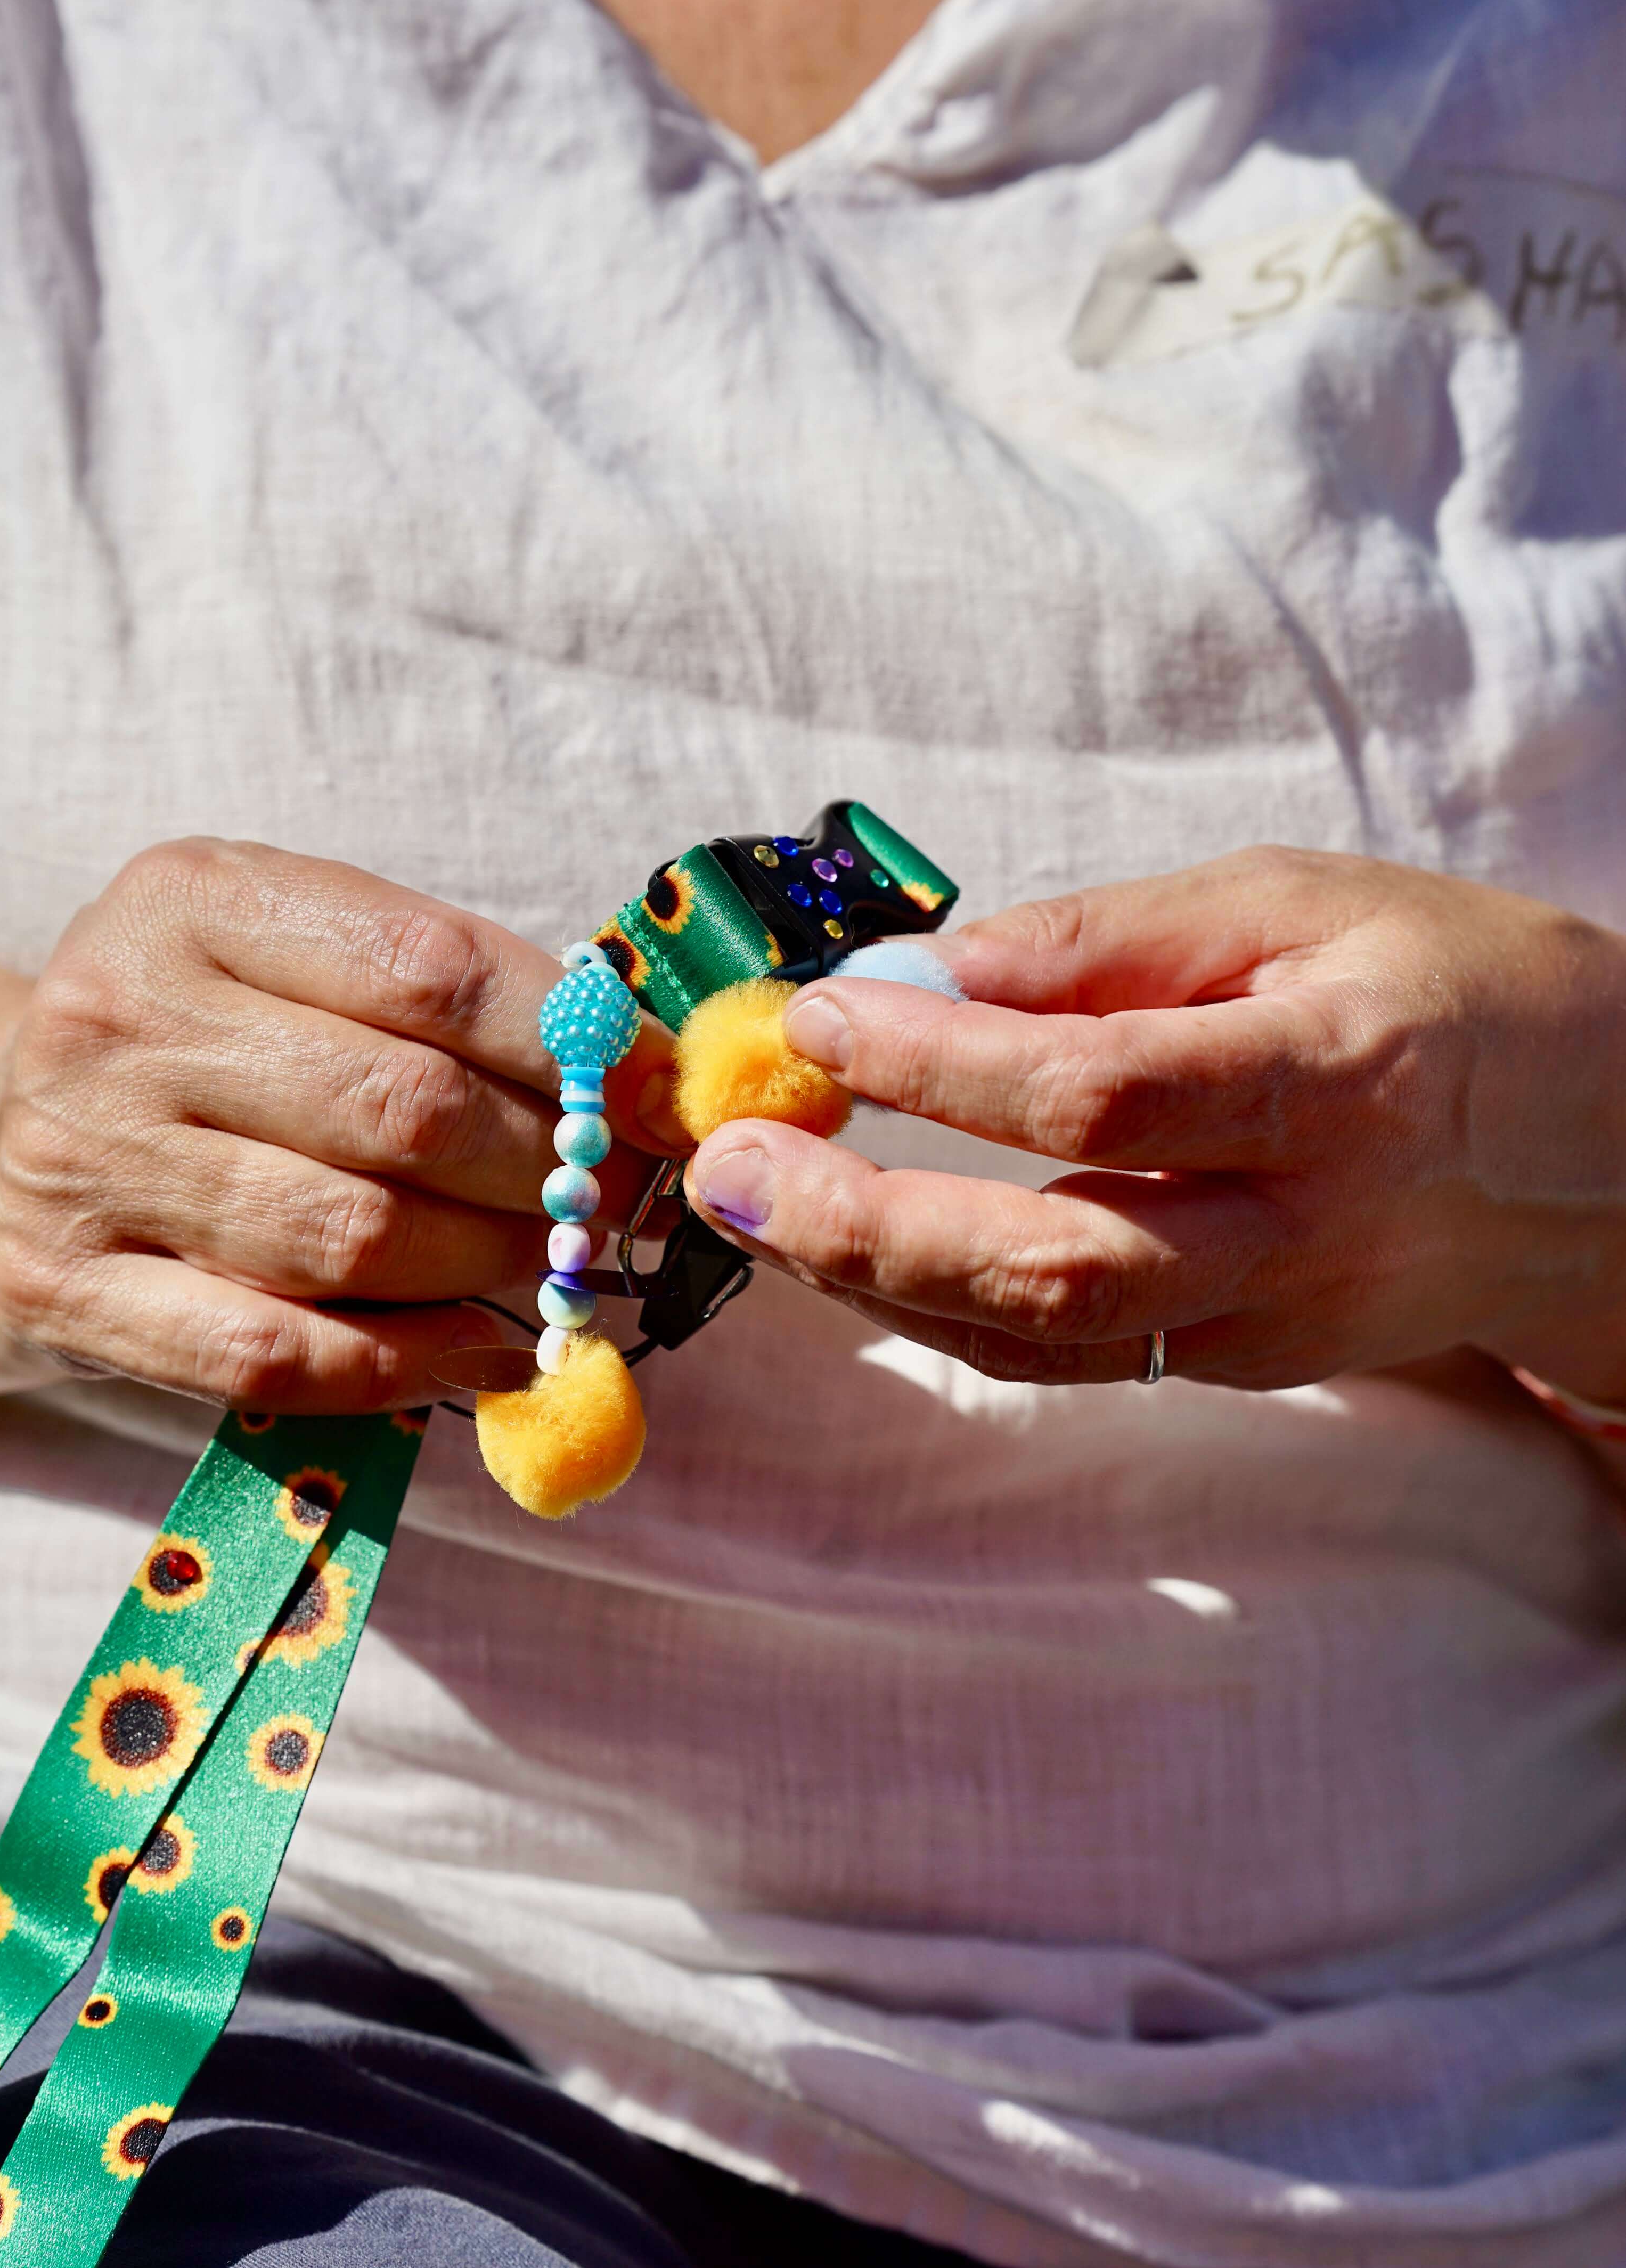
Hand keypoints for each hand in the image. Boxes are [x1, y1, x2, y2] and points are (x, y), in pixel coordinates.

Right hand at [0, 840, 678, 1411]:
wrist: (2, 1135)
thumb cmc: (209, 1040)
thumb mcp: (297, 956)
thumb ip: (447, 995)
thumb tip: (640, 1074)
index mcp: (193, 899)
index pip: (430, 971)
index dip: (572, 1046)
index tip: (657, 1096)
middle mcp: (122, 1018)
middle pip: (403, 1111)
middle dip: (547, 1167)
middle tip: (615, 1197)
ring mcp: (82, 1159)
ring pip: (353, 1236)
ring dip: (491, 1264)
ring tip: (553, 1263)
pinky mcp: (68, 1287)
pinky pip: (274, 1351)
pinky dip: (409, 1362)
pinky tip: (489, 1352)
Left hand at [684, 849, 1625, 1400]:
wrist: (1600, 1158)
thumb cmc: (1448, 989)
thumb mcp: (1304, 903)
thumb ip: (1118, 940)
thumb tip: (936, 962)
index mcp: (1331, 1079)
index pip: (1102, 1089)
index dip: (941, 1058)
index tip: (820, 1010)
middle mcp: (1300, 1225)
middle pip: (1057, 1264)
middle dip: (867, 1224)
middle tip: (729, 1169)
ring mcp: (1273, 1318)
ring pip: (1048, 1336)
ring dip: (878, 1280)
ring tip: (757, 1208)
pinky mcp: (1245, 1365)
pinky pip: (1072, 1355)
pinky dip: (946, 1309)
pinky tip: (853, 1252)